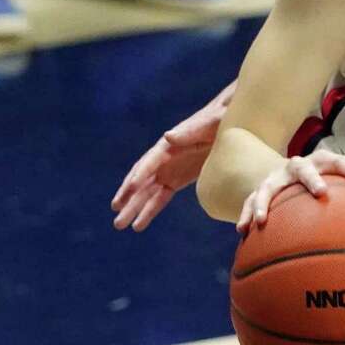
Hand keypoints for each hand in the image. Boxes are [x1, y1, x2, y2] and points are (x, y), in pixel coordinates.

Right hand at [111, 80, 235, 230]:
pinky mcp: (177, 179)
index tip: (130, 189)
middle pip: (142, 179)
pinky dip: (149, 210)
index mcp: (169, 145)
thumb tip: (168, 136)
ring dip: (134, 208)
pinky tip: (138, 224)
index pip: (150, 161)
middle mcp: (163, 158)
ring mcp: (169, 169)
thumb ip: (190, 131)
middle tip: (116, 213)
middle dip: (129, 196)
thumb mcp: (209, 123)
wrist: (228, 121)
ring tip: (120, 225)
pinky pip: (160, 197)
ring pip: (147, 192)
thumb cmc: (218, 119)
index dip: (141, 174)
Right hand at [237, 149, 344, 232]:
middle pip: (304, 167)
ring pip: (267, 187)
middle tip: (320, 192)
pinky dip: (246, 215)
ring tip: (262, 220)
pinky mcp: (258, 190)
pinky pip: (249, 203)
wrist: (284, 170)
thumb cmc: (326, 177)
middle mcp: (298, 166)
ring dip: (264, 201)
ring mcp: (276, 178)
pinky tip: (244, 232)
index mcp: (323, 162)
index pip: (340, 161)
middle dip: (311, 179)